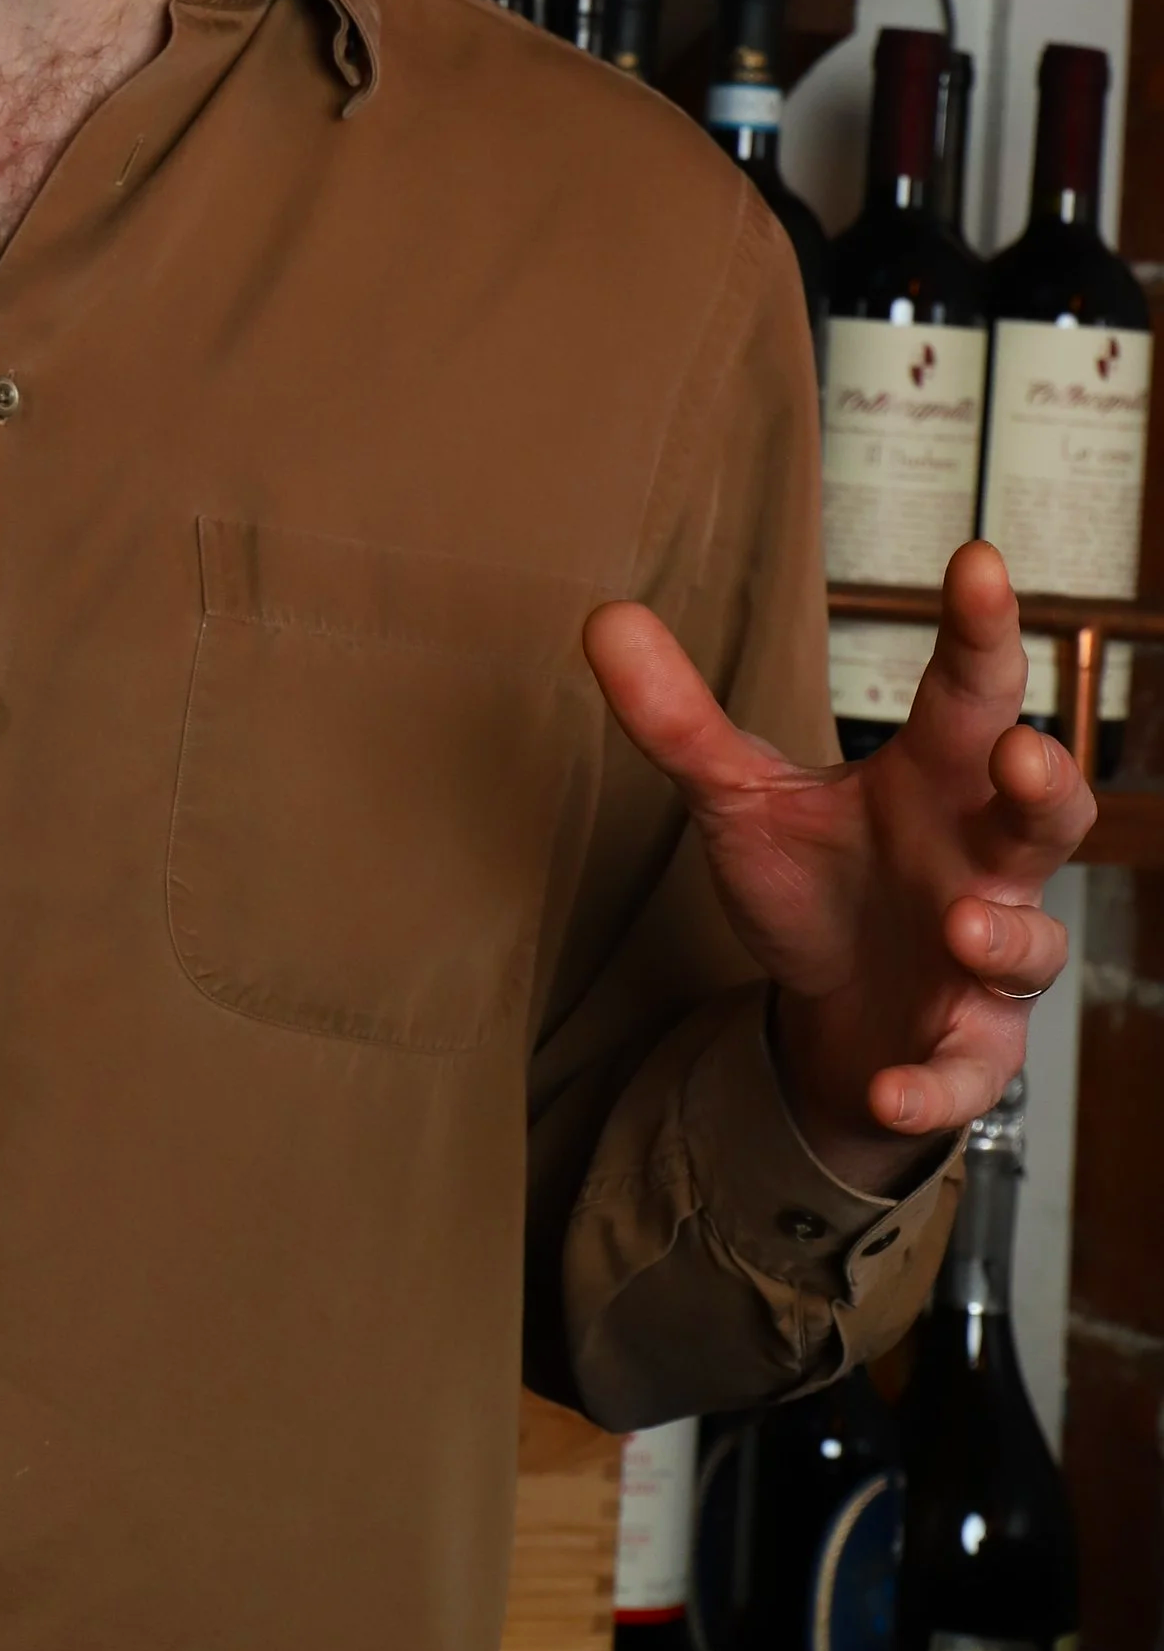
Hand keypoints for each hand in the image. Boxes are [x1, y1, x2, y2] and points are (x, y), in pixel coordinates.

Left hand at [584, 538, 1094, 1195]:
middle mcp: (977, 858)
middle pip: (1047, 810)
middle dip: (1048, 782)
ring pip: (1033, 941)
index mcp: (933, 778)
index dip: (981, 630)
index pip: (968, 691)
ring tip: (960, 926)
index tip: (979, 562)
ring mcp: (985, 958)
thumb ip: (679, 718)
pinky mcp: (966, 1048)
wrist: (830, 1013)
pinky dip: (935, 1084)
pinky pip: (968, 1072)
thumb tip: (603, 616)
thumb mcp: (739, 796)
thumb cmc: (816, 883)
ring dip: (1006, 935)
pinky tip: (892, 1089)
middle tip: (1021, 751)